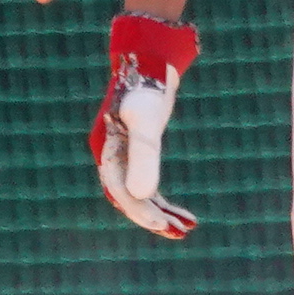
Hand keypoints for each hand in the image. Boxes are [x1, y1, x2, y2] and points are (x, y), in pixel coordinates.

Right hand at [91, 12, 199, 238]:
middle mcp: (112, 156)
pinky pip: (148, 184)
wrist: (149, 61)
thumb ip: (144, 158)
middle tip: (180, 233)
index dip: (141, 211)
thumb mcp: (147, 123)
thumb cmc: (146, 89)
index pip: (120, 191)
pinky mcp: (140, 151)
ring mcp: (125, 155)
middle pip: (130, 197)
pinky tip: (182, 213)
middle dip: (154, 218)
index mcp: (106, 150)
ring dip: (162, 212)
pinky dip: (163, 200)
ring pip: (141, 194)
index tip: (163, 226)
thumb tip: (144, 196)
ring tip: (187, 228)